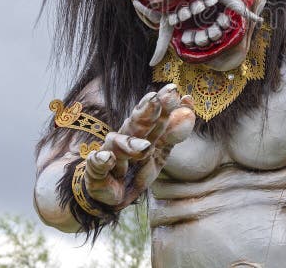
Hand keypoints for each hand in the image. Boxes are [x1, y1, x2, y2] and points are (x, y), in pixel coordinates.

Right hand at [83, 84, 194, 208]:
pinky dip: (100, 161)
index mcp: (142, 134)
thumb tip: (189, 103)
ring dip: (130, 144)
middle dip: (146, 112)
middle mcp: (125, 139)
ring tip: (145, 147)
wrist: (108, 196)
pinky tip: (106, 158)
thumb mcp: (159, 153)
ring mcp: (109, 154)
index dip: (164, 105)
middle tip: (156, 99)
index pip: (155, 116)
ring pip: (118, 143)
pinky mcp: (96, 172)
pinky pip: (96, 166)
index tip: (175, 91)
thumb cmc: (135, 170)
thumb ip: (174, 132)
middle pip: (136, 124)